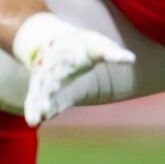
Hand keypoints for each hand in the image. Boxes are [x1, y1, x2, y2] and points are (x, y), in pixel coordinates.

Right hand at [11, 11, 135, 126]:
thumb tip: (131, 59)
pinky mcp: (41, 91)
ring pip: (37, 92)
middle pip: (46, 79)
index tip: (62, 76)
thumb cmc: (80, 44)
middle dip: (45, 91)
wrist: (53, 41)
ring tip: (34, 119)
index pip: (63, 61)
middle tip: (45, 103)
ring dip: (36, 104)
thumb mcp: (97, 45)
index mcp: (65, 53)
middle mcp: (50, 67)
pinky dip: (33, 110)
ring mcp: (43, 79)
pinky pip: (34, 101)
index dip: (64, 66)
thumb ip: (111, 53)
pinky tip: (33, 122)